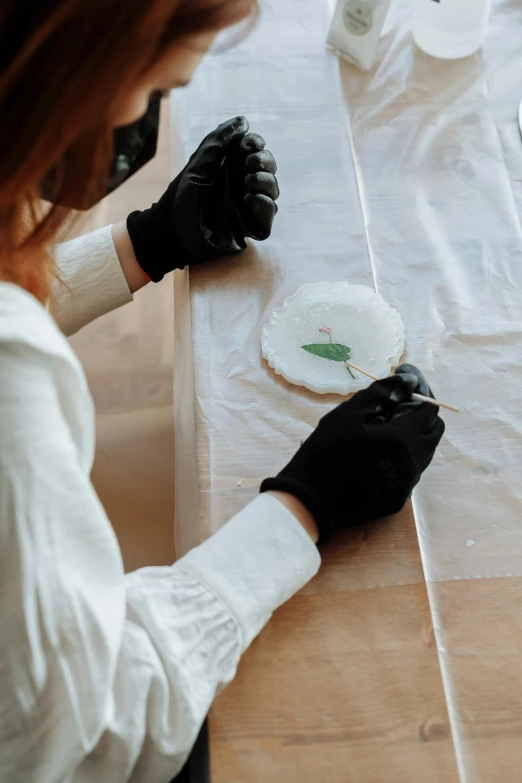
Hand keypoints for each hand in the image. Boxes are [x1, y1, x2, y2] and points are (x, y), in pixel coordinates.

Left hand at [126, 116, 278, 281]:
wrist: (173, 231)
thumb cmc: (181, 197)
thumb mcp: (199, 164)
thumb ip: (219, 140)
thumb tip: (243, 121)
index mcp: (231, 168)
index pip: (255, 151)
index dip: (256, 144)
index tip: (250, 143)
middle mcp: (242, 185)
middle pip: (269, 169)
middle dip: (265, 161)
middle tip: (250, 162)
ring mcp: (247, 206)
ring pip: (273, 191)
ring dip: (266, 181)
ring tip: (248, 181)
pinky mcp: (249, 227)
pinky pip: (268, 215)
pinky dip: (264, 204)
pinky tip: (249, 198)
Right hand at [260, 365, 444, 544]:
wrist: (310, 497)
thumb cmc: (327, 449)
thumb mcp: (350, 413)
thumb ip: (382, 393)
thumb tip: (408, 380)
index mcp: (403, 439)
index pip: (430, 409)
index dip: (419, 394)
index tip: (402, 388)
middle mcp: (413, 463)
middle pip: (434, 431)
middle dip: (420, 415)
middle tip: (395, 408)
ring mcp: (407, 484)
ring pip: (425, 452)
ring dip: (413, 437)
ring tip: (385, 430)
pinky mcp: (398, 499)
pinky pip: (411, 472)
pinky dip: (403, 457)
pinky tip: (379, 454)